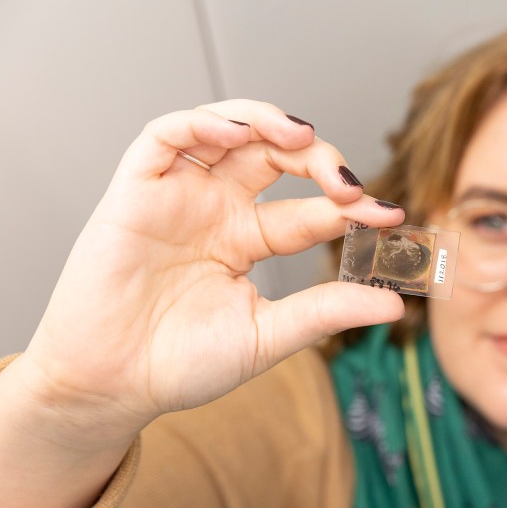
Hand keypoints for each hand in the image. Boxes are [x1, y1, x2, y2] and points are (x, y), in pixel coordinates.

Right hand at [15, 100, 404, 443]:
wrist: (110, 387)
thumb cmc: (180, 364)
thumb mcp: (267, 336)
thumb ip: (326, 312)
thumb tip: (396, 304)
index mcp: (249, 241)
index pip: (311, 210)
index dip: (351, 207)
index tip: (390, 216)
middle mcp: (218, 210)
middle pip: (277, 157)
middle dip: (319, 159)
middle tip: (348, 185)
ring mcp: (179, 196)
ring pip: (227, 130)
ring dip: (266, 121)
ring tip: (301, 137)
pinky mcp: (136, 191)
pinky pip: (165, 137)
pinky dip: (201, 124)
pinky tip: (236, 134)